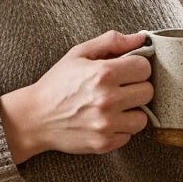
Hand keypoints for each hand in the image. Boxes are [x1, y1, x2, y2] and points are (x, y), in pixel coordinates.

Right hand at [0, 30, 153, 163]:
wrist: (34, 118)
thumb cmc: (56, 84)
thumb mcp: (78, 54)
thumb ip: (111, 42)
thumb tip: (141, 38)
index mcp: (103, 73)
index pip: (144, 67)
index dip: (136, 67)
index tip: (126, 71)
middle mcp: (107, 99)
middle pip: (148, 92)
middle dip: (136, 88)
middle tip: (120, 89)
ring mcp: (106, 124)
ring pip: (142, 118)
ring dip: (131, 112)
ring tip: (114, 107)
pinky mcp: (104, 143)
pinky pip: (128, 136)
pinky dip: (120, 129)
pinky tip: (105, 121)